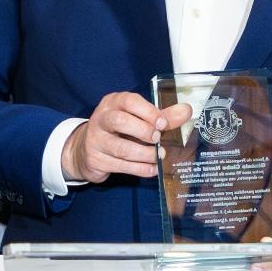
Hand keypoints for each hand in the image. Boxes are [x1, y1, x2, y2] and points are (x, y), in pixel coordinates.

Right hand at [61, 93, 191, 183]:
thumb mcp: (137, 119)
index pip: (129, 101)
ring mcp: (95, 140)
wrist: (85, 150)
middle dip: (143, 131)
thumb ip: (161, 116)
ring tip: (159, 156)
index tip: (163, 123)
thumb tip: (186, 110)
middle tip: (158, 139)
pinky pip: (121, 166)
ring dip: (145, 154)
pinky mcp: (95, 160)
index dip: (148, 112)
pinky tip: (153, 169)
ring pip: (121, 148)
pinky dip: (141, 169)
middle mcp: (101, 119)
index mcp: (112, 103)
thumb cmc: (118, 130)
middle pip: (120, 122)